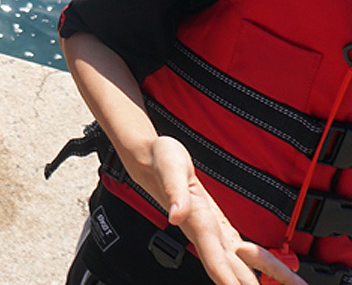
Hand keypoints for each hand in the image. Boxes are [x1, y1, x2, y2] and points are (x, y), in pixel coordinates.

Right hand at [150, 138, 307, 284]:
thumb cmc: (161, 160)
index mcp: (197, 224)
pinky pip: (245, 255)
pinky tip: (278, 274)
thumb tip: (175, 215)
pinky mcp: (219, 230)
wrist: (153, 160)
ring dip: (265, 282)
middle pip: (234, 275)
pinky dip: (263, 267)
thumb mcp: (169, 168)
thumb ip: (174, 191)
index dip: (231, 284)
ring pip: (243, 268)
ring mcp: (213, 236)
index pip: (216, 264)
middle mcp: (206, 236)